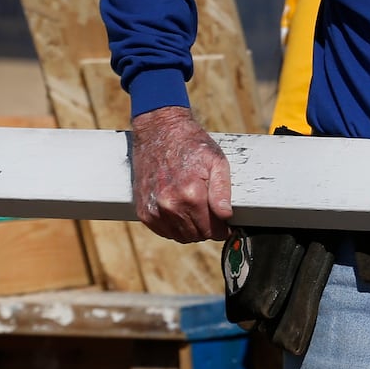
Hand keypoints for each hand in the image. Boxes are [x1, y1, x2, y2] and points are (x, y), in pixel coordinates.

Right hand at [129, 105, 232, 242]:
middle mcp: (170, 205)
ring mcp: (154, 210)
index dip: (223, 229)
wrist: (158, 132)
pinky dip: (175, 227)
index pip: (212, 229)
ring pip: (181, 236)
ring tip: (197, 210)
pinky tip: (181, 211)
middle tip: (212, 214)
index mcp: (191, 194)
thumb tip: (226, 216)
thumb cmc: (191, 145)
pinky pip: (164, 232)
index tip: (226, 224)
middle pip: (197, 235)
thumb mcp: (216, 160)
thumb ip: (223, 190)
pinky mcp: (143, 211)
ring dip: (192, 229)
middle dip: (208, 228)